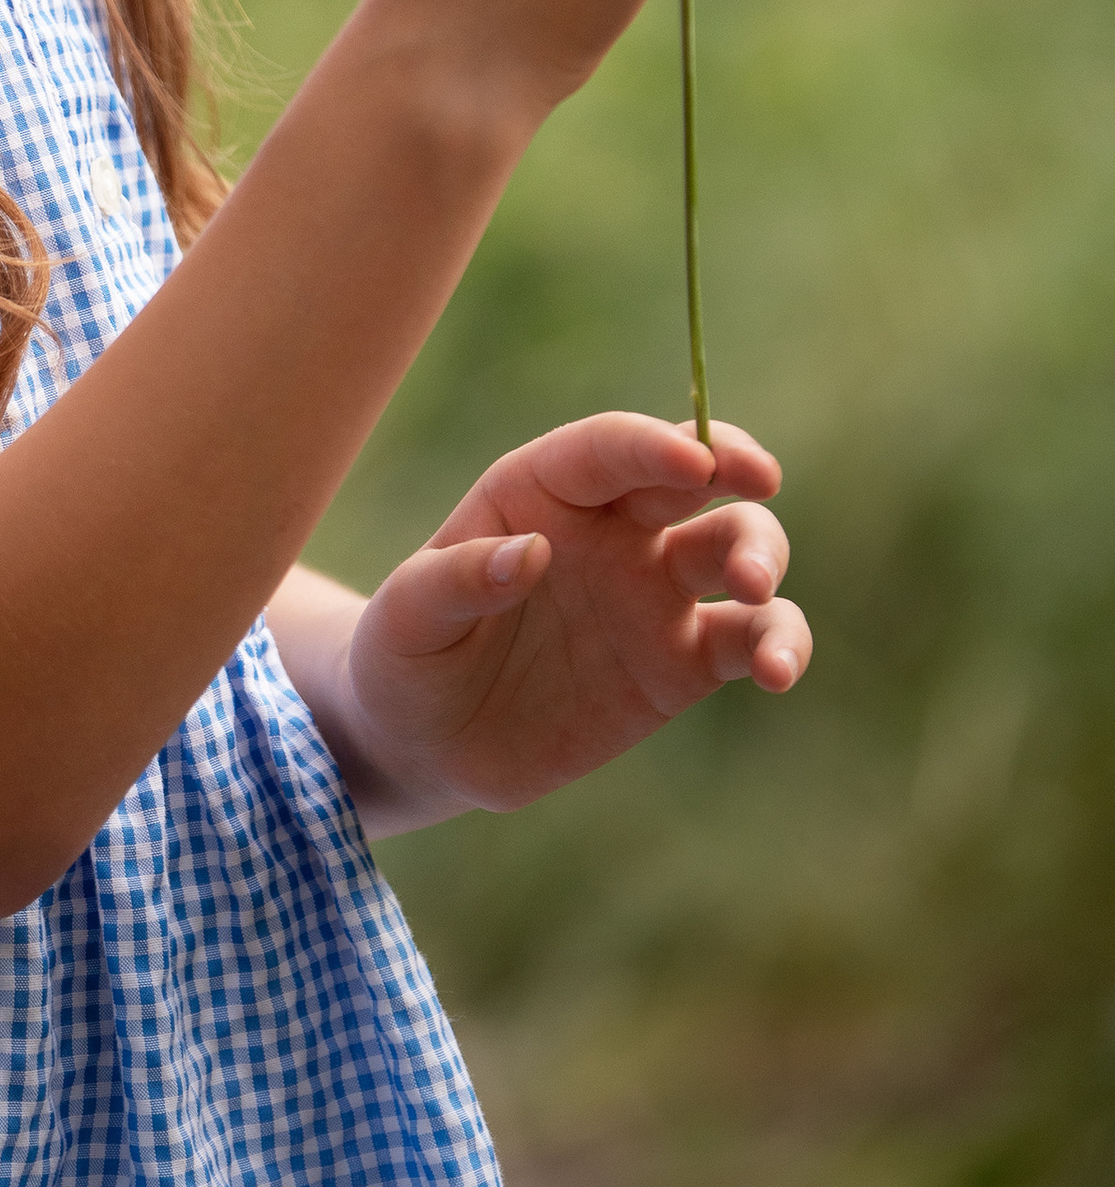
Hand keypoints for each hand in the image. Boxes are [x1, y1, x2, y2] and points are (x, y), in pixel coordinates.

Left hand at [328, 411, 810, 829]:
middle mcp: (609, 528)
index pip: (609, 448)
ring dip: (764, 557)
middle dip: (734, 469)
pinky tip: (780, 670)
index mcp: (540, 490)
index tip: (697, 460)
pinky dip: (780, 645)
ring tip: (758, 599)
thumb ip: (458, 579)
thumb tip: (528, 552)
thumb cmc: (406, 655)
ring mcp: (652, 593)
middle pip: (691, 478)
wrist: (427, 742)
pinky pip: (748, 640)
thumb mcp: (407, 617)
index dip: (655, 444)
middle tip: (759, 488)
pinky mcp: (681, 664)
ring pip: (736, 549)